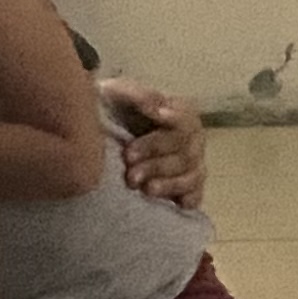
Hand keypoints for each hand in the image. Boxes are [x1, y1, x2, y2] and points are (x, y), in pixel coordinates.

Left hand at [101, 80, 204, 207]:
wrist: (102, 138)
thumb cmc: (111, 112)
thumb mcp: (116, 94)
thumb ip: (135, 95)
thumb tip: (155, 106)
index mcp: (180, 114)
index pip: (186, 118)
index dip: (174, 118)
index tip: (156, 117)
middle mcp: (191, 141)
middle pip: (186, 151)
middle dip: (158, 158)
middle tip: (129, 161)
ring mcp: (191, 166)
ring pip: (192, 176)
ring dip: (170, 182)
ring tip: (146, 188)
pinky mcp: (185, 189)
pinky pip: (195, 196)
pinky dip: (188, 199)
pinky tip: (177, 204)